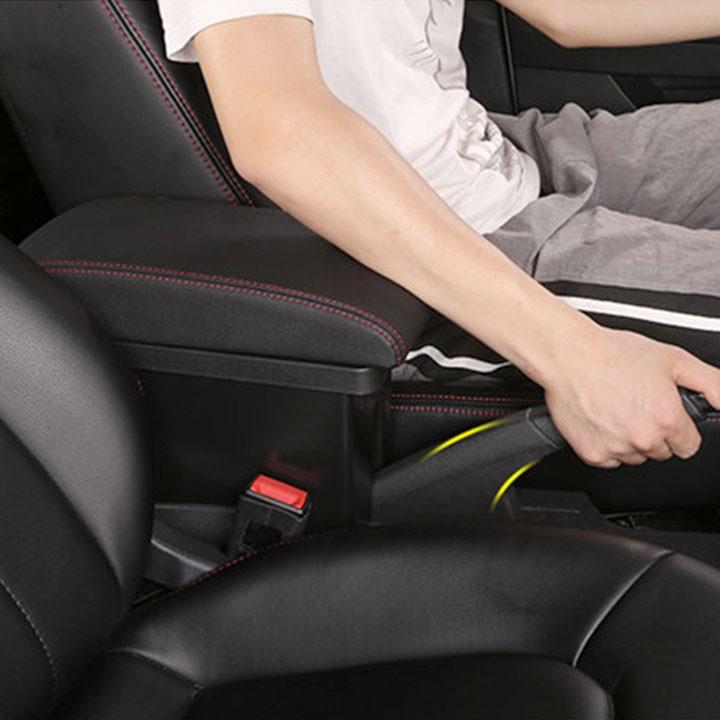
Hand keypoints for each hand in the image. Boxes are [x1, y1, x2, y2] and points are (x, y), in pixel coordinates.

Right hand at [544, 327, 719, 467]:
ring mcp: (616, 449)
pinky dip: (606, 444)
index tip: (664, 415)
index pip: (689, 446)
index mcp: (666, 419)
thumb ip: (712, 384)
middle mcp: (643, 438)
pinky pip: (608, 459)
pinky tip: (601, 419)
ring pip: (634, 456)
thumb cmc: (613, 354)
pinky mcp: (592, 454)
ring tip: (616, 408)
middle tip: (636, 404)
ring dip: (629, 439)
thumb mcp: (673, 359)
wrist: (569, 356)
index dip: (678, 428)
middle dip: (653, 432)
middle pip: (661, 452)